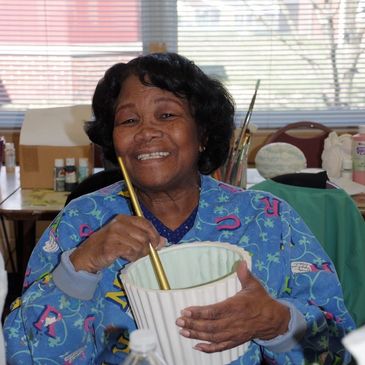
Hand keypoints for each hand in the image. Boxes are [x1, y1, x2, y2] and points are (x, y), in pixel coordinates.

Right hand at [70, 214, 164, 272]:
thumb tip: (164, 241)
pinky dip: (132, 257)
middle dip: (147, 247)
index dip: (154, 234)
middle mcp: (119, 224)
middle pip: (144, 236)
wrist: (87, 255)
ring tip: (132, 256)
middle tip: (142, 254)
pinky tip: (126, 258)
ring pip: (139, 245)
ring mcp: (114, 234)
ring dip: (139, 254)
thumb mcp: (125, 237)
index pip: (145, 223)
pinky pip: (130, 252)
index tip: (157, 244)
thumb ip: (143, 236)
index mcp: (123, 218)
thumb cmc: (108, 245)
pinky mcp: (111, 246)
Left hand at [175, 261, 289, 352]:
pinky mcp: (235, 341)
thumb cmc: (260, 300)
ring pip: (213, 337)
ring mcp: (234, 333)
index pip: (214, 311)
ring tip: (182, 332)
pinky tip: (197, 347)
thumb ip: (245, 274)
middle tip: (178, 322)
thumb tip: (241, 261)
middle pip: (210, 326)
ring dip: (197, 335)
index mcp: (236, 307)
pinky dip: (209, 348)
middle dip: (193, 325)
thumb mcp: (253, 285)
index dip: (199, 313)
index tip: (185, 311)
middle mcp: (234, 322)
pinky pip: (221, 347)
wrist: (273, 320)